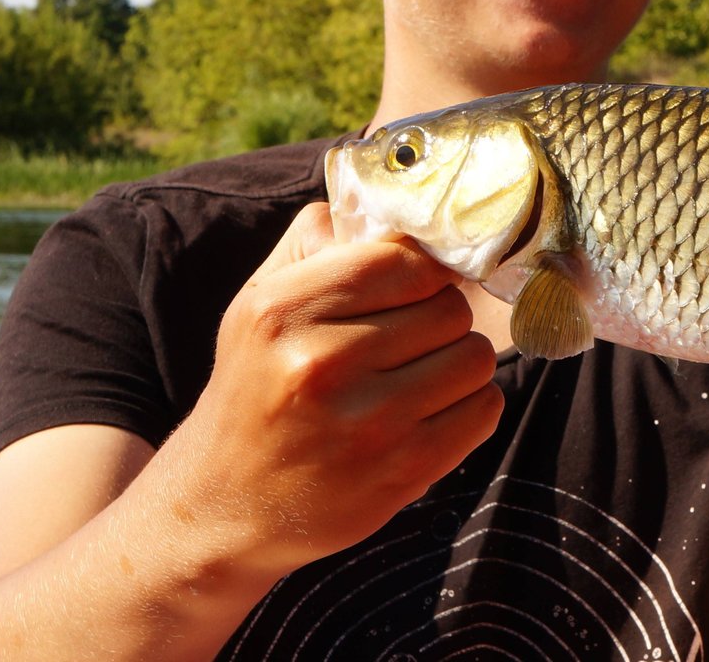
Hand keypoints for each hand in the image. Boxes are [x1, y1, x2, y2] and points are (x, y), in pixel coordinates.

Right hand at [160, 202, 505, 574]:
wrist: (224, 504)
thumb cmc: (254, 389)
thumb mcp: (258, 306)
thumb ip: (317, 244)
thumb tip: (388, 204)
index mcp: (284, 310)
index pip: (406, 260)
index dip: (422, 273)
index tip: (413, 290)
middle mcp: (322, 364)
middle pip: (449, 309)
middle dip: (439, 321)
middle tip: (408, 343)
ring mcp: (367, 424)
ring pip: (476, 357)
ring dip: (458, 364)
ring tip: (418, 378)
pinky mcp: (403, 472)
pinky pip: (484, 410)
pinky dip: (469, 408)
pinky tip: (429, 415)